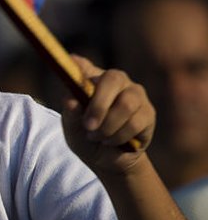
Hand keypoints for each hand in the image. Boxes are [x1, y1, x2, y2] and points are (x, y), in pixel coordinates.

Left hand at [61, 55, 154, 174]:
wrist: (106, 159)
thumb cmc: (85, 135)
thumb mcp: (72, 127)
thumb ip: (71, 113)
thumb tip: (71, 101)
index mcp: (91, 78)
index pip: (84, 65)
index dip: (79, 64)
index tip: (72, 61)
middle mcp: (115, 80)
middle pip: (113, 79)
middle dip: (99, 104)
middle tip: (88, 126)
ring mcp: (134, 94)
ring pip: (126, 104)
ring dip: (109, 126)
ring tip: (97, 137)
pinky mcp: (148, 112)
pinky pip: (136, 122)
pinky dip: (119, 136)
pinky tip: (111, 141)